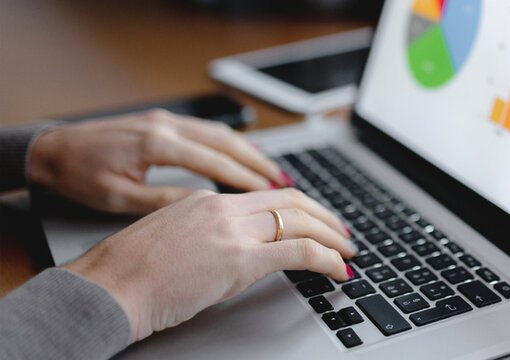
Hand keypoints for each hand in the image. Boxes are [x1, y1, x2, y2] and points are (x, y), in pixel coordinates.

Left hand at [28, 109, 289, 213]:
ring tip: (273, 174)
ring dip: (250, 152)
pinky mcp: (162, 122)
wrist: (52, 149)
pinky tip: (242, 157)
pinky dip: (231, 145)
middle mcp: (166, 127)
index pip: (215, 161)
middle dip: (260, 163)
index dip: (248, 179)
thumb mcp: (120, 198)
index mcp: (158, 144)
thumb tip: (207, 206)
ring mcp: (166, 121)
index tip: (274, 194)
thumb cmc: (79, 176)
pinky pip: (207, 131)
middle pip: (227, 142)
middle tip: (286, 184)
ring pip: (221, 134)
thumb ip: (165, 199)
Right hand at [65, 188, 356, 341]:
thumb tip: (229, 248)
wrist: (107, 288)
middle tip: (343, 233)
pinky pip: (299, 251)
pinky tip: (338, 269)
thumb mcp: (170, 239)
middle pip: (292, 202)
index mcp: (204, 199)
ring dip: (333, 237)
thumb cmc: (126, 274)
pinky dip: (327, 258)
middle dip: (326, 217)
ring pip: (302, 221)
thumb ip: (203, 233)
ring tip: (348, 252)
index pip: (266, 195)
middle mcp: (222, 207)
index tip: (316, 218)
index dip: (300, 206)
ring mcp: (232, 231)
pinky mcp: (239, 259)